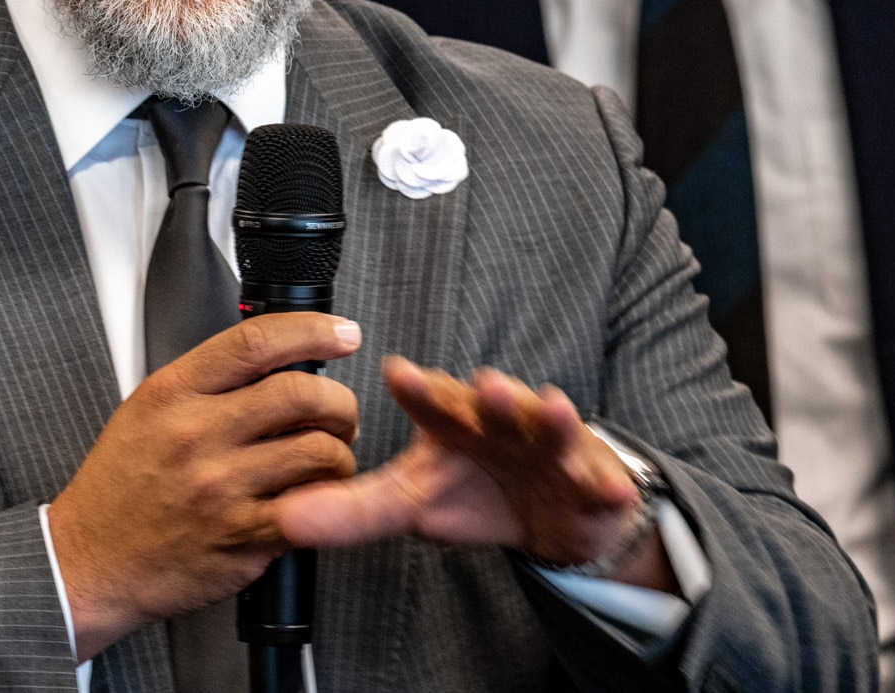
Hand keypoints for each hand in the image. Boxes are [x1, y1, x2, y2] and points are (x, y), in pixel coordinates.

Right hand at [48, 313, 362, 658]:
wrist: (90, 560)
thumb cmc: (118, 488)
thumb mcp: (145, 411)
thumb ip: (205, 383)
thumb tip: (274, 362)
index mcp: (172, 393)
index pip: (255, 341)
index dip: (313, 330)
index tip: (341, 334)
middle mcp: (196, 435)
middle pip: (301, 393)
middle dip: (338, 400)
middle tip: (338, 411)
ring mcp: (221, 487)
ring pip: (320, 451)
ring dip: (340, 453)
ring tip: (327, 458)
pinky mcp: (242, 537)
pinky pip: (314, 507)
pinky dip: (328, 499)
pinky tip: (315, 497)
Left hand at [275, 358, 676, 592]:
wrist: (548, 514)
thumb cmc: (471, 491)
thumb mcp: (409, 503)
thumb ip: (351, 509)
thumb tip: (283, 521)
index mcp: (451, 420)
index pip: (428, 398)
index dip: (417, 387)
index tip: (396, 373)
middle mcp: (499, 421)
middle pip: (492, 404)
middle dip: (490, 394)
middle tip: (483, 384)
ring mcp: (548, 446)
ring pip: (548, 427)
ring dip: (550, 417)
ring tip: (550, 404)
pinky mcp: (591, 478)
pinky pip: (601, 479)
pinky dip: (606, 483)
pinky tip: (611, 488)